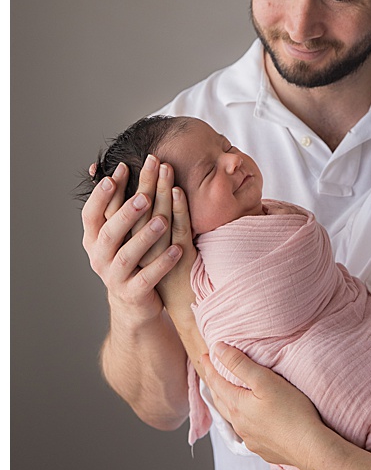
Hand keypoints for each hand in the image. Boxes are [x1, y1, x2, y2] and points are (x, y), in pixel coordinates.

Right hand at [82, 156, 182, 326]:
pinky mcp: (134, 293)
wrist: (134, 302)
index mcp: (94, 239)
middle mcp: (100, 257)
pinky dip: (162, 263)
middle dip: (126, 212)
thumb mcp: (120, 232)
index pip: (93, 213)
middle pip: (109, 232)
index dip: (105, 192)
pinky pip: (147, 278)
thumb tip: (107, 166)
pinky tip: (178, 249)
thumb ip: (116, 204)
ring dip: (145, 236)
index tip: (122, 169)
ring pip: (126, 256)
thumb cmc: (130, 257)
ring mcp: (115, 277)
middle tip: (145, 194)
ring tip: (163, 220)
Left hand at [200, 342, 324, 468]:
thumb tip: (218, 349)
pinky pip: (246, 432)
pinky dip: (243, 421)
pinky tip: (250, 421)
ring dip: (227, 404)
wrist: (309, 446)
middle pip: (220, 401)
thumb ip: (240, 364)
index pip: (216, 382)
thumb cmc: (291, 411)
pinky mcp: (262, 448)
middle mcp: (238, 424)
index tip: (204, 356)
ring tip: (227, 396)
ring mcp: (250, 438)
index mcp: (237, 405)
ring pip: (232, 418)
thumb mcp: (265, 381)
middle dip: (214, 385)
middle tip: (210, 373)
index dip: (210, 367)